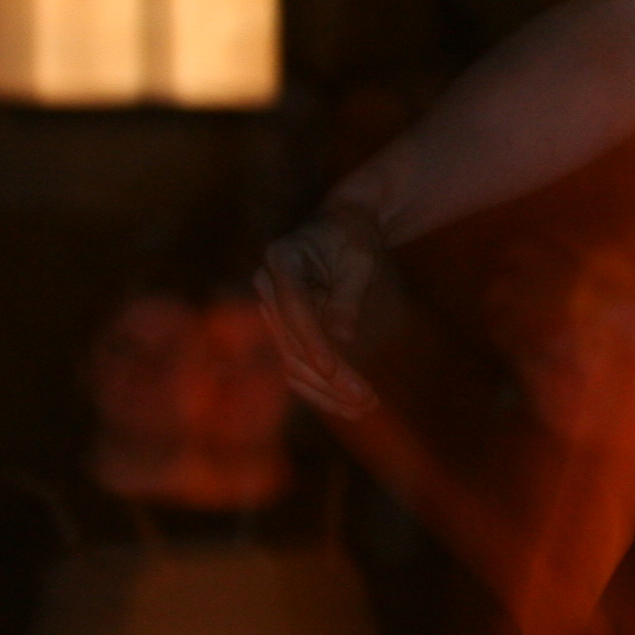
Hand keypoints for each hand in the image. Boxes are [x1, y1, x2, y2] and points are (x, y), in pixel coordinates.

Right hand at [255, 209, 388, 420]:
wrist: (341, 226)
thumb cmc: (353, 236)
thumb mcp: (360, 257)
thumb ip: (348, 295)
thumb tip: (341, 337)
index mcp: (282, 258)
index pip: (294, 306)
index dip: (312, 341)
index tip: (333, 369)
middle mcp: (268, 285)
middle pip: (291, 341)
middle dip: (328, 377)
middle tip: (366, 400)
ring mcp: (272, 310)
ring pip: (291, 361)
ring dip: (326, 391)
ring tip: (363, 408)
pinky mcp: (283, 329)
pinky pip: (297, 364)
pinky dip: (321, 387)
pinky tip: (347, 406)